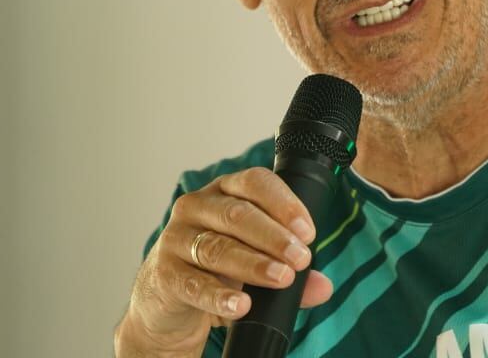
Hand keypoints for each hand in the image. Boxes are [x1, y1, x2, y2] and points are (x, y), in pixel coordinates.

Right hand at [117, 168, 333, 354]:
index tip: (309, 231)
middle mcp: (197, 207)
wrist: (169, 300)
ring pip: (217, 248)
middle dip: (274, 237)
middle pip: (237, 214)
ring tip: (282, 278)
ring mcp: (176, 238)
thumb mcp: (256, 262)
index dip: (284, 203)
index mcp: (225, 191)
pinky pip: (194, 283)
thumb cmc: (217, 267)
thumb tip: (323, 287)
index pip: (255, 182)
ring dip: (253, 264)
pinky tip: (242, 305)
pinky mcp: (164, 273)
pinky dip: (219, 296)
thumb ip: (290, 270)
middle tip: (301, 258)